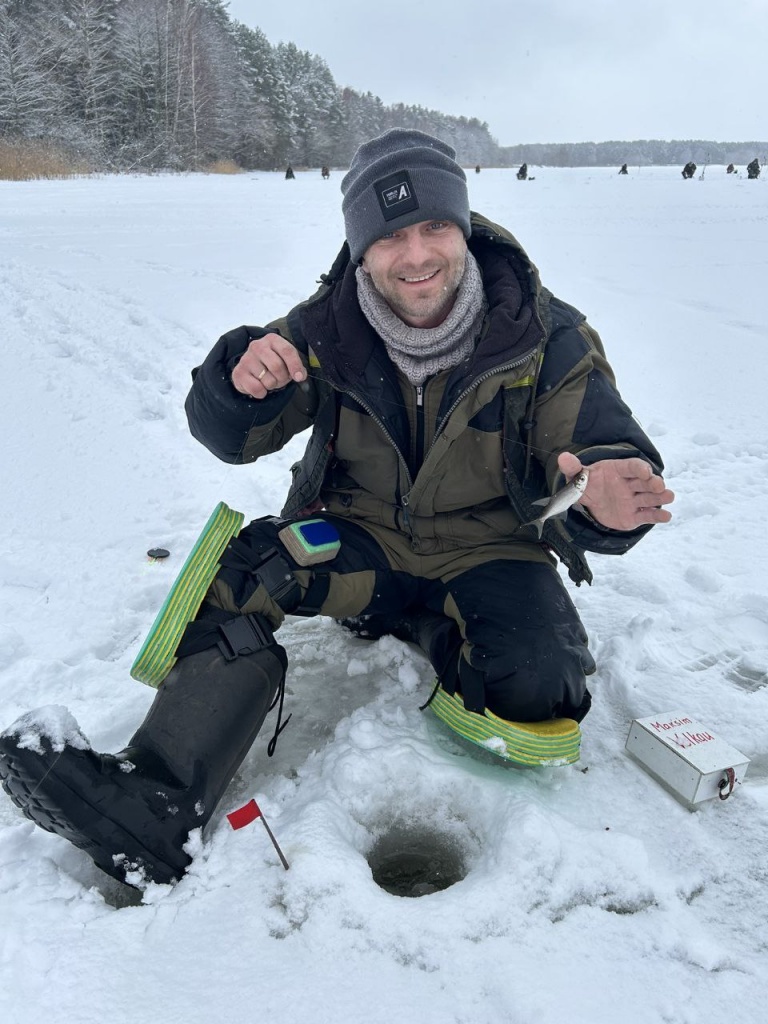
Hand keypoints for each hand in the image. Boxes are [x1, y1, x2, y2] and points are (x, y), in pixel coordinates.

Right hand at [231, 333, 306, 398]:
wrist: (251, 370)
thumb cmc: (273, 363)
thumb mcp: (286, 360)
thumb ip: (296, 366)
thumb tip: (300, 376)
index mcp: (272, 339)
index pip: (287, 351)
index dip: (295, 365)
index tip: (299, 377)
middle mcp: (257, 346)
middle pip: (277, 367)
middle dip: (283, 378)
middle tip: (281, 379)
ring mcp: (246, 359)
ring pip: (268, 380)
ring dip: (272, 385)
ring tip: (269, 380)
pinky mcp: (239, 372)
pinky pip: (257, 388)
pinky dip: (262, 393)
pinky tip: (260, 386)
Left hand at [557, 452, 674, 530]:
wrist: (590, 503)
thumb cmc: (588, 485)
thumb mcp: (578, 478)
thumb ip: (573, 468)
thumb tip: (563, 457)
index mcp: (618, 471)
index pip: (631, 466)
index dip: (639, 468)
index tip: (644, 471)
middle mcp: (629, 484)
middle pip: (645, 481)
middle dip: (654, 482)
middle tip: (659, 485)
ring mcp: (634, 500)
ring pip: (650, 498)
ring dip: (660, 497)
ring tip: (669, 496)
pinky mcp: (635, 515)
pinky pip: (647, 515)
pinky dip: (658, 516)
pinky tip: (666, 516)